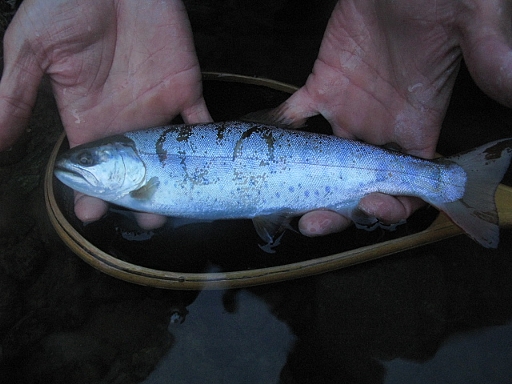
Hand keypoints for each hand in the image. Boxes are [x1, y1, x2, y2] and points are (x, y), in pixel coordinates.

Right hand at [0, 0, 210, 228]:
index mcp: (88, 116)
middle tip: (146, 220)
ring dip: (176, 183)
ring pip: (170, 157)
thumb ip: (17, 94)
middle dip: (140, 197)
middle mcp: (125, 120)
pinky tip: (211, 170)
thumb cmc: (66, 4)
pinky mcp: (185, 89)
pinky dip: (211, 145)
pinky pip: (202, 123)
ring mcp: (157, 107)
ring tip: (176, 209)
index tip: (92, 215)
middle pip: (136, 171)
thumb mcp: (32, 48)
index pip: (92, 166)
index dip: (92, 191)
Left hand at [275, 0, 511, 235]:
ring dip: (303, 185)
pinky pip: (296, 117)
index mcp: (419, 123)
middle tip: (313, 221)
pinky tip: (265, 147)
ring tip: (282, 200)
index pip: (411, 184)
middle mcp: (381, 127)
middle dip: (338, 209)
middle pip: (360, 185)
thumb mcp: (473, 21)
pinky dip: (280, 133)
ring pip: (324, 163)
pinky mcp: (322, 86)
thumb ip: (493, 59)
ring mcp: (349, 110)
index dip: (396, 206)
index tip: (374, 207)